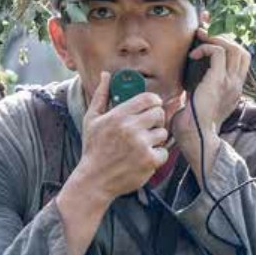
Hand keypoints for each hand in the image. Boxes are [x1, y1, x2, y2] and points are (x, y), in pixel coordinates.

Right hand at [77, 71, 169, 200]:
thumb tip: (106, 74)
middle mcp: (131, 128)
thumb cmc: (93, 148)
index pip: (148, 99)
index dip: (153, 102)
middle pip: (159, 113)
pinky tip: (143, 158)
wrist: (94, 180)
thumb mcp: (92, 119)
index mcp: (118, 115)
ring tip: (142, 145)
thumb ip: (101, 95)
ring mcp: (141, 145)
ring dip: (156, 139)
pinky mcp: (149, 161)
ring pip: (163, 133)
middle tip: (146, 128)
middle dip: (155, 120)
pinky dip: (156, 156)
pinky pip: (164, 152)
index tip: (151, 107)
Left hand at [170, 29, 250, 167]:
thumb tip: (188, 82)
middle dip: (223, 38)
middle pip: (242, 50)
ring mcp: (230, 82)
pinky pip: (218, 52)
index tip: (208, 40)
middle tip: (204, 36)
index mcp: (233, 89)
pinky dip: (205, 48)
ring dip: (215, 40)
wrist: (196, 137)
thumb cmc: (192, 124)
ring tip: (200, 41)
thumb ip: (200, 89)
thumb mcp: (199, 101)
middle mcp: (236, 84)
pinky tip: (193, 56)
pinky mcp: (219, 80)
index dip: (227, 45)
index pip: (241, 60)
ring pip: (233, 47)